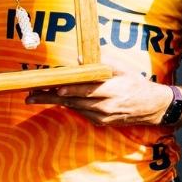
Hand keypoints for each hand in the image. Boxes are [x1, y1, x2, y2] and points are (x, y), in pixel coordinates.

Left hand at [24, 55, 173, 126]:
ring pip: (74, 107)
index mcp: (111, 89)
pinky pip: (82, 112)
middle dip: (50, 97)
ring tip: (35, 97)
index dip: (68, 89)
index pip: (85, 89)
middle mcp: (105, 105)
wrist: (151, 107)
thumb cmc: (136, 84)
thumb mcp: (123, 70)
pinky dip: (70, 106)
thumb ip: (103, 63)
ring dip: (55, 103)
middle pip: (73, 101)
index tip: (54, 87)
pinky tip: (58, 100)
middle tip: (30, 95)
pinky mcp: (101, 122)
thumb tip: (79, 59)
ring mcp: (102, 116)